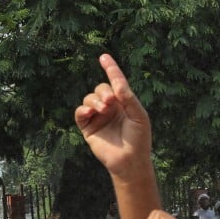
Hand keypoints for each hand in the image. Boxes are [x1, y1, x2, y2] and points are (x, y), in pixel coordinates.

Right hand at [74, 54, 151, 181]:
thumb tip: (117, 84)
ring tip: (103, 109)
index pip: (116, 82)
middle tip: (111, 102)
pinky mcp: (88, 128)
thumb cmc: (139, 138)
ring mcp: (98, 117)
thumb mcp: (138, 115)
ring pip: (89, 98)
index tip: (104, 57)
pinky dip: (83, 109)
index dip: (110, 69)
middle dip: (104, 92)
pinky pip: (80, 113)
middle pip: (101, 89)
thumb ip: (129, 98)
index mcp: (123, 102)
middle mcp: (109, 108)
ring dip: (95, 100)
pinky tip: (89, 111)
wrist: (130, 161)